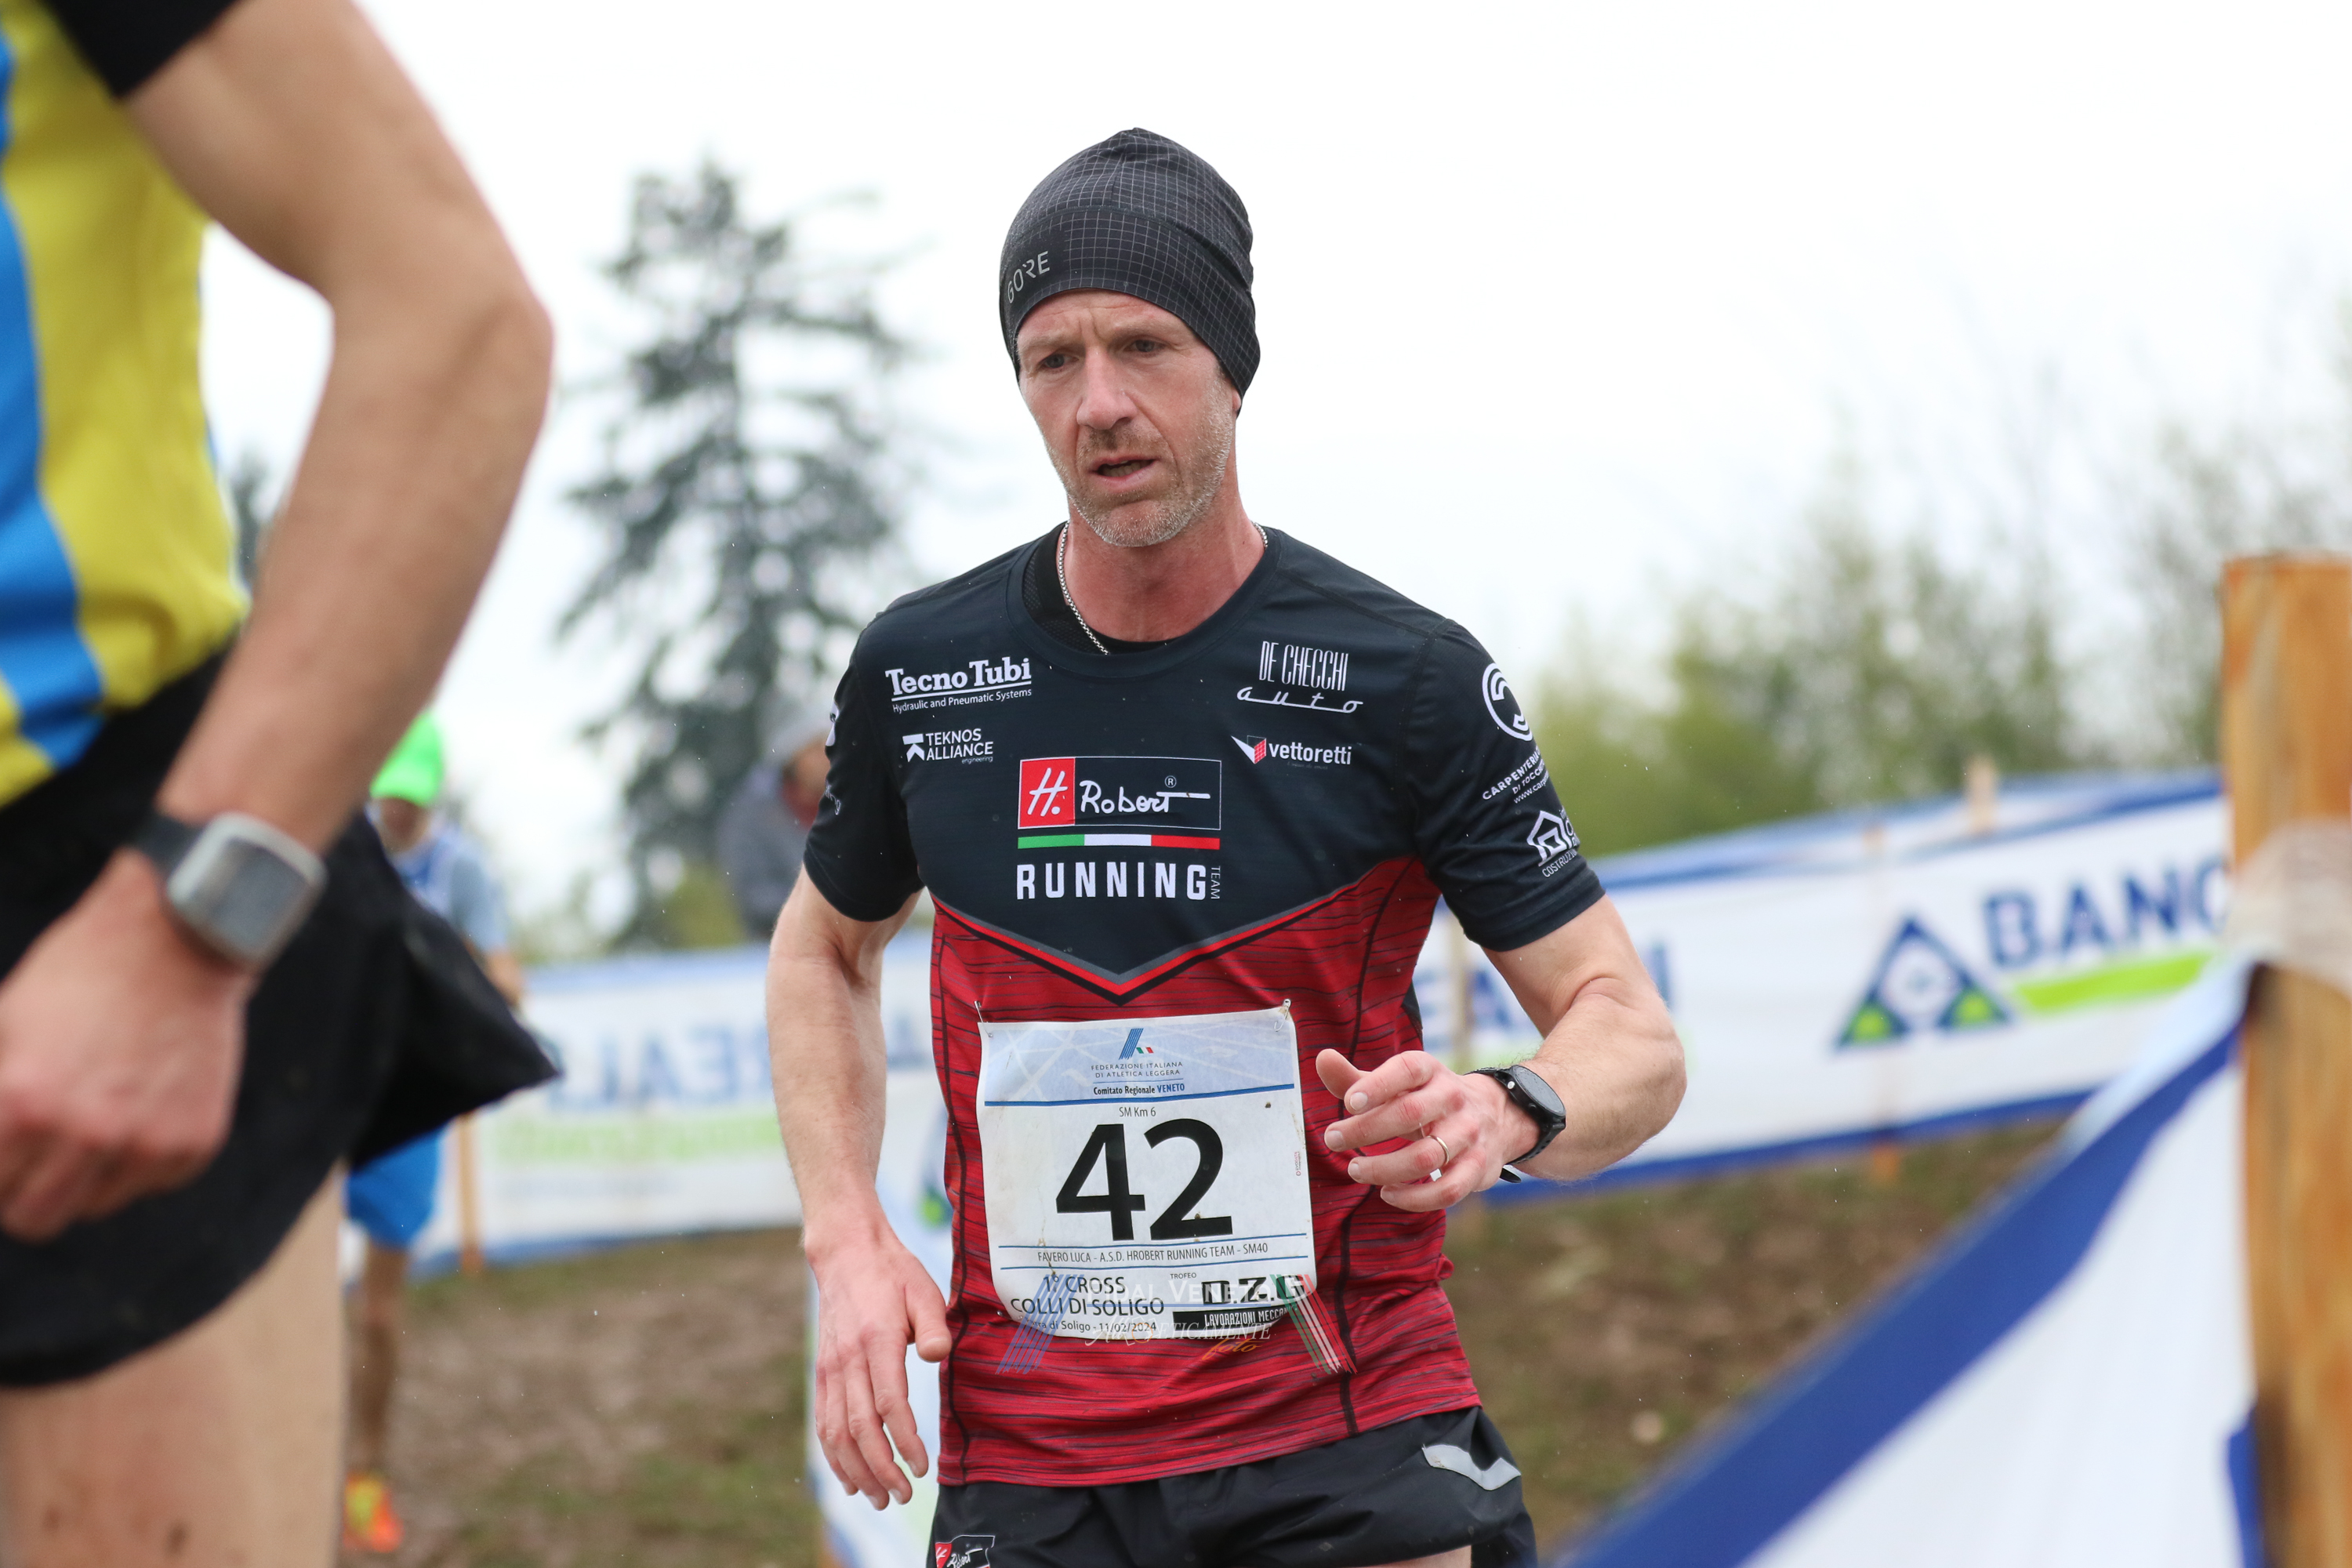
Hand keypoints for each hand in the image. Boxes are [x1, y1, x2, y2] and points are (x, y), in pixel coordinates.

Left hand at [0, 853, 253, 1240]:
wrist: (179, 939)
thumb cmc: (79, 974)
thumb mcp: (6, 1026)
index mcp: (23, 1102)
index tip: (6, 1152)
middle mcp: (86, 1132)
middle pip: (36, 1218)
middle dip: (24, 1193)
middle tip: (34, 1157)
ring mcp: (148, 1141)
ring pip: (95, 1204)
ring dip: (85, 1175)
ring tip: (95, 1116)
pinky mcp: (195, 1139)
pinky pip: (153, 1180)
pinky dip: (141, 1156)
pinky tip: (143, 1102)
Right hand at [806, 1224, 951, 1508]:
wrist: (847, 1254)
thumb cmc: (894, 1274)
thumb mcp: (924, 1289)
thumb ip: (934, 1324)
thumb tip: (937, 1355)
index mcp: (876, 1341)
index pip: (888, 1404)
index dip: (904, 1441)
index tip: (922, 1466)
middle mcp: (847, 1361)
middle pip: (859, 1428)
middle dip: (881, 1469)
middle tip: (904, 1495)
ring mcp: (830, 1369)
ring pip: (835, 1433)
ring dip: (856, 1471)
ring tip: (879, 1498)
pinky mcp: (823, 1373)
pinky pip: (823, 1422)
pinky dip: (833, 1456)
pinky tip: (850, 1479)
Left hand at [1316, 1049, 1535, 1212]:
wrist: (1492, 1117)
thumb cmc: (1425, 1101)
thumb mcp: (1396, 1085)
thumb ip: (1355, 1078)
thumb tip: (1322, 1058)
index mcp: (1430, 1071)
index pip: (1407, 1069)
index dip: (1377, 1084)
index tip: (1348, 1102)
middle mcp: (1452, 1098)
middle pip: (1410, 1114)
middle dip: (1366, 1130)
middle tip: (1332, 1139)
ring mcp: (1468, 1134)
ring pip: (1427, 1157)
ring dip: (1384, 1168)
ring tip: (1355, 1170)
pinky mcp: (1477, 1168)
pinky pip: (1448, 1190)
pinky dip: (1414, 1199)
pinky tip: (1388, 1193)